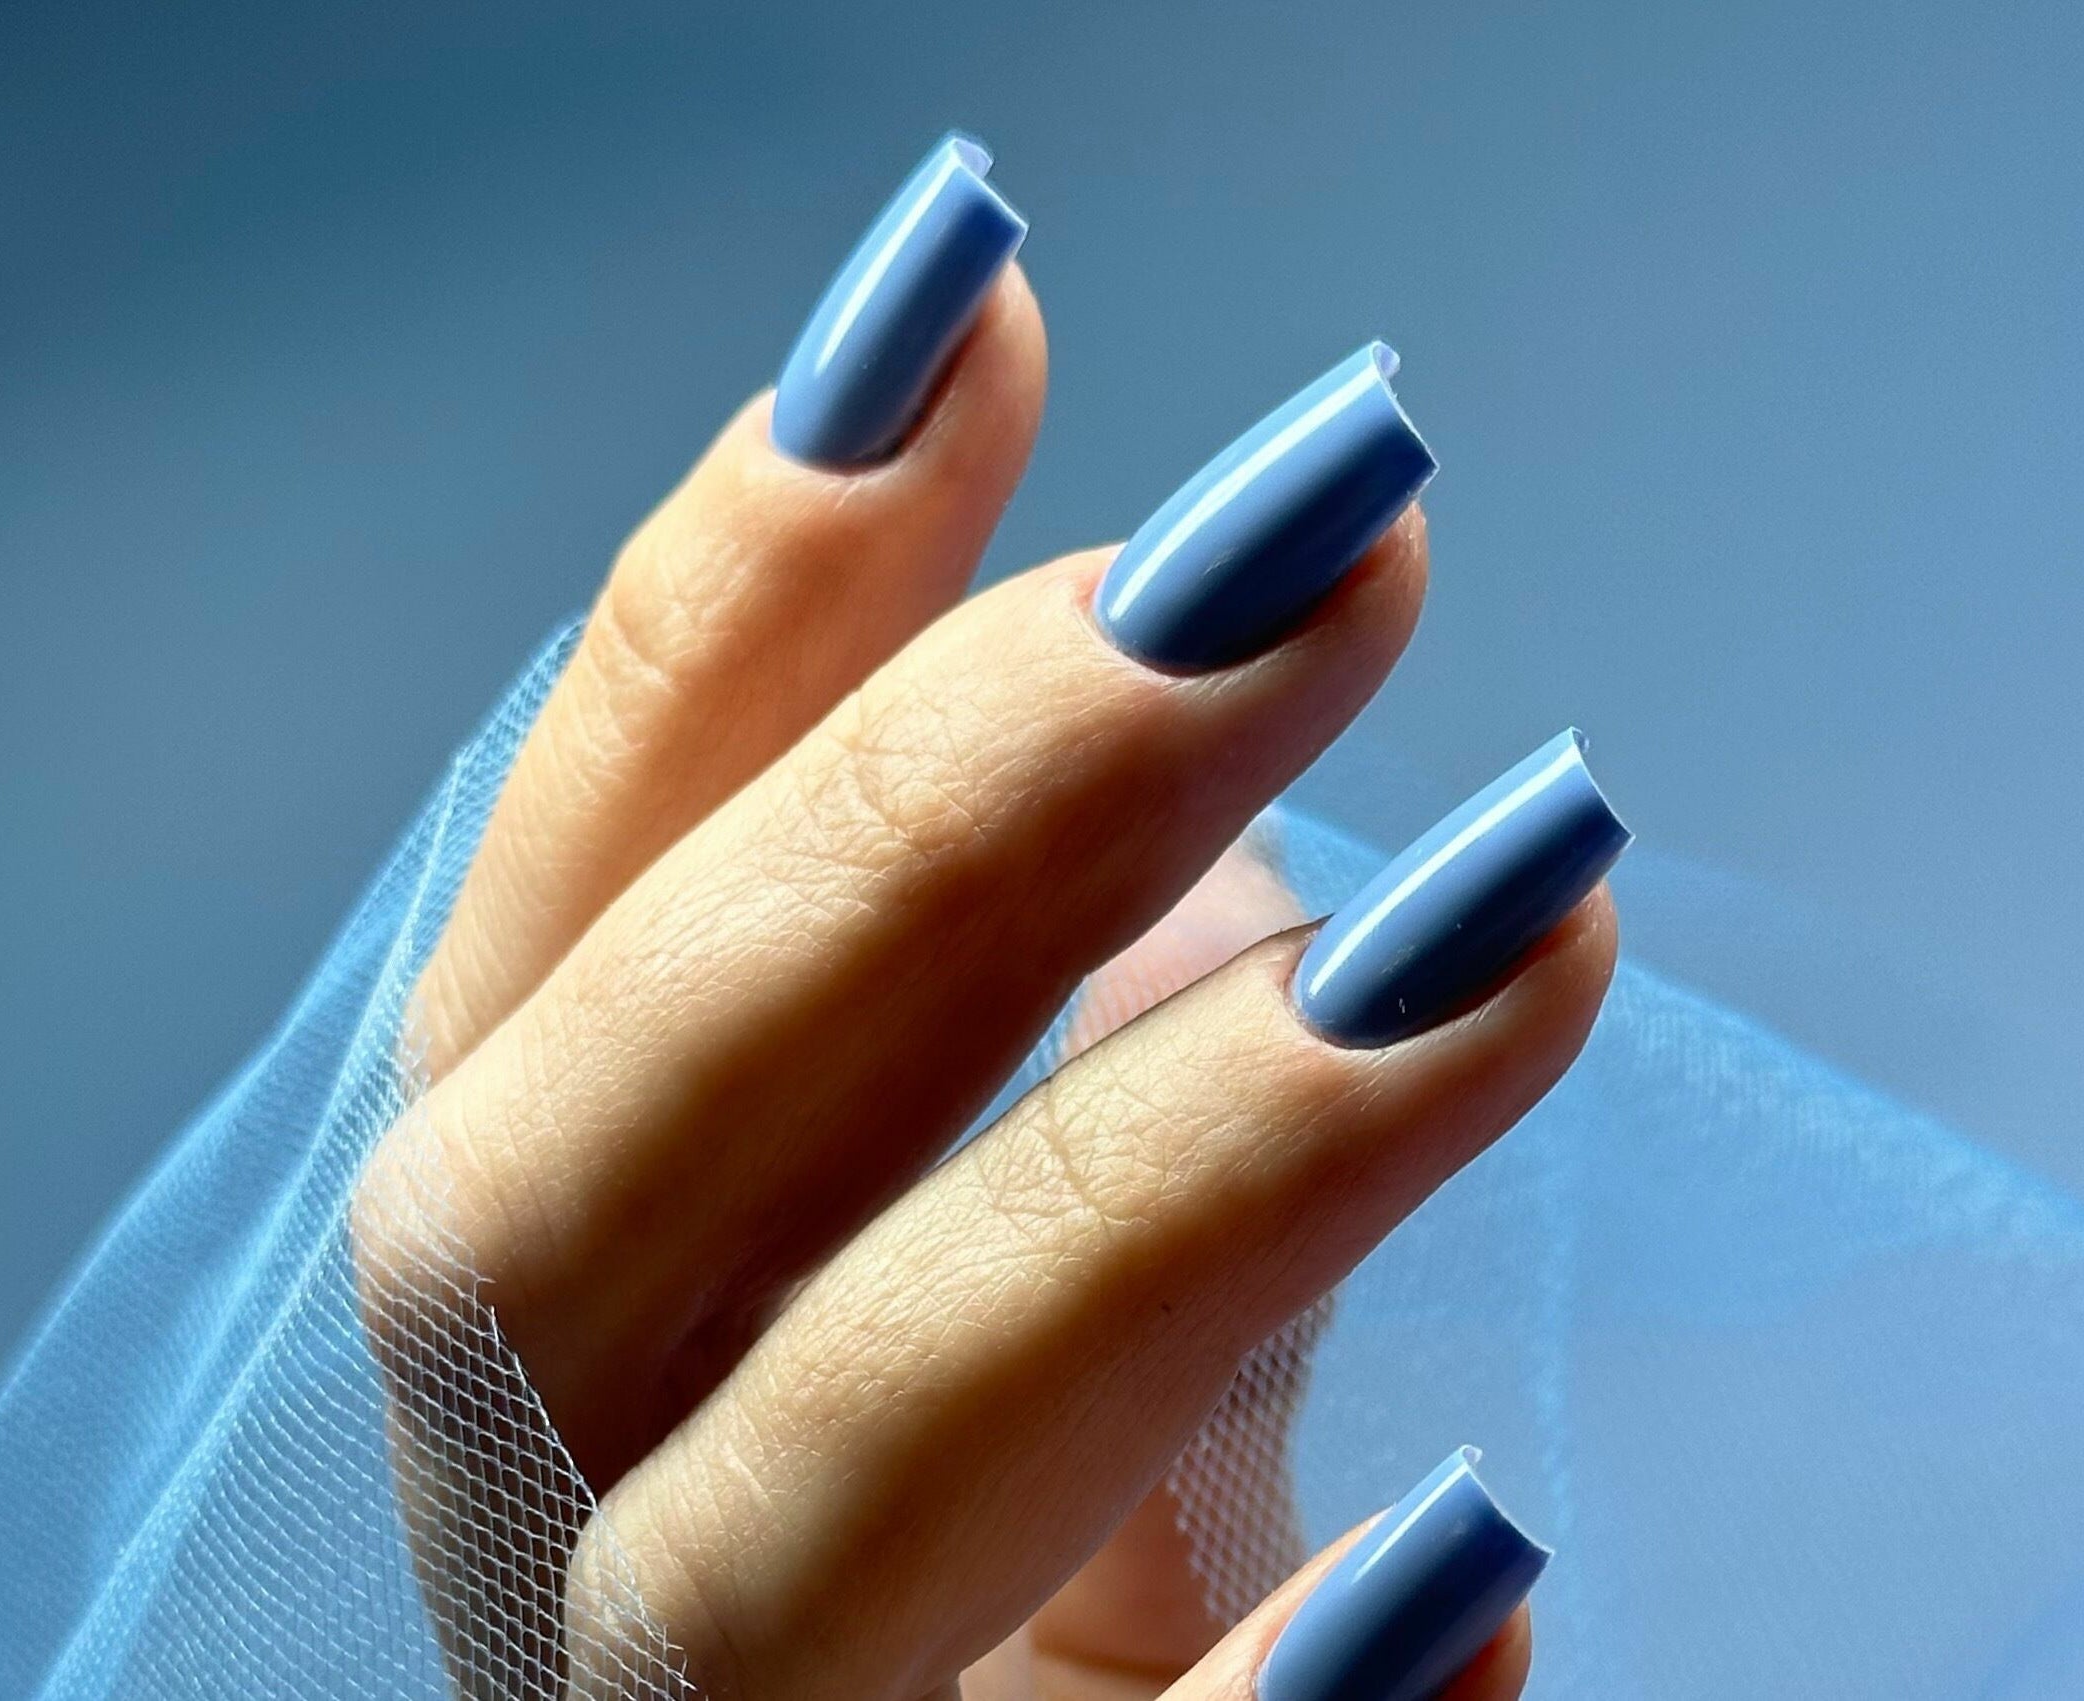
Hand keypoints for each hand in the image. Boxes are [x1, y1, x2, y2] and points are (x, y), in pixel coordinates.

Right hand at [357, 136, 1621, 1700]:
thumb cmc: (1044, 1575)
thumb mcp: (1030, 1269)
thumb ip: (1040, 1036)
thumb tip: (1212, 712)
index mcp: (553, 1313)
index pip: (550, 920)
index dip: (723, 608)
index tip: (967, 301)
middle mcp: (547, 1540)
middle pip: (600, 1177)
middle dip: (939, 823)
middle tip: (1324, 547)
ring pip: (802, 1507)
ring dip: (1153, 1175)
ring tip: (1536, 899)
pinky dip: (1278, 1700)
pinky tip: (1492, 1544)